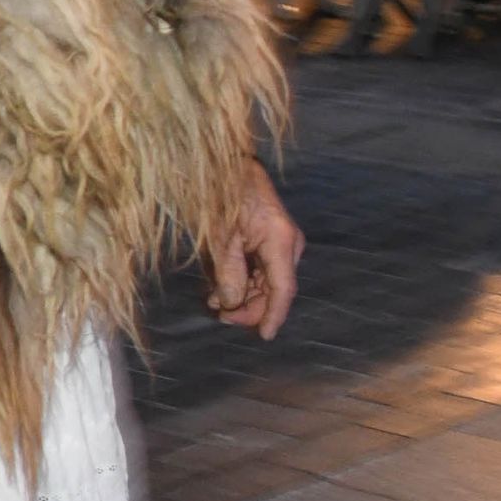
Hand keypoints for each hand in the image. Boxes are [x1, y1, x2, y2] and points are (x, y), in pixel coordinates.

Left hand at [204, 163, 303, 340]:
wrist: (227, 163)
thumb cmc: (222, 194)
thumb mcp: (219, 235)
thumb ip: (227, 272)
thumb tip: (231, 304)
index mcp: (280, 239)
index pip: (283, 289)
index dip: (274, 315)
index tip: (265, 337)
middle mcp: (287, 242)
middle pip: (274, 289)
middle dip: (249, 308)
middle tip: (220, 317)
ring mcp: (280, 241)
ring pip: (266, 282)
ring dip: (243, 296)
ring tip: (213, 303)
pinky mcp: (269, 240)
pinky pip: (260, 270)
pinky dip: (242, 282)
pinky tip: (219, 291)